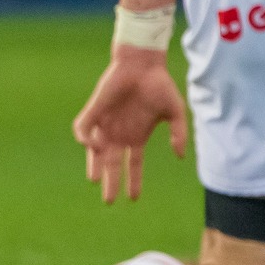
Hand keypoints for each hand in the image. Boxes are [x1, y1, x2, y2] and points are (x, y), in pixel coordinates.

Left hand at [71, 46, 188, 202]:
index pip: (133, 165)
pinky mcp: (95, 111)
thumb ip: (179, 134)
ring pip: (95, 151)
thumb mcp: (175, 112)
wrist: (143, 64)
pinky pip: (84, 129)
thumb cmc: (159, 85)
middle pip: (113, 164)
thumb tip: (180, 155)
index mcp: (137, 136)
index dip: (133, 181)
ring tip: (96, 179)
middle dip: (111, 182)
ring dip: (94, 165)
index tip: (133, 198)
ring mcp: (106, 123)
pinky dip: (86, 139)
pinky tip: (96, 145)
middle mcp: (120, 134)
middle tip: (109, 200)